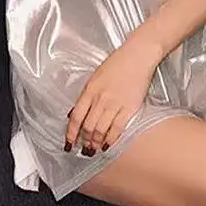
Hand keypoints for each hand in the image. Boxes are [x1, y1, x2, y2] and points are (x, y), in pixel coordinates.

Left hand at [65, 36, 162, 155]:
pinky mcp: (130, 107)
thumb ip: (86, 95)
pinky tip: (107, 145)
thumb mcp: (95, 77)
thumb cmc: (117, 63)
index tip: (68, 143)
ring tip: (93, 150)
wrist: (138, 56)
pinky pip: (117, 128)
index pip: (76, 117)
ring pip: (101, 130)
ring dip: (95, 143)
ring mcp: (115, 104)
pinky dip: (111, 139)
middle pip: (88, 126)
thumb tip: (76, 112)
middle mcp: (100, 99)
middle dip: (83, 142)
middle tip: (83, 150)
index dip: (70, 133)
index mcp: (89, 90)